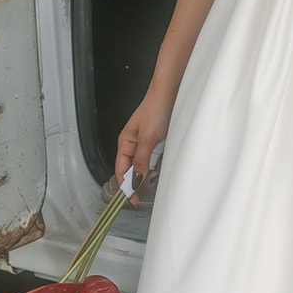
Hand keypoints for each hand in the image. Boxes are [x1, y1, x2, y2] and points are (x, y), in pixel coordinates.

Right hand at [116, 92, 172, 207]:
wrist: (171, 91)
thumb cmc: (156, 107)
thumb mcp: (148, 138)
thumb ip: (141, 161)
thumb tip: (135, 182)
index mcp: (126, 143)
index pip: (121, 172)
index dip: (126, 188)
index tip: (133, 200)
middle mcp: (134, 144)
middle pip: (134, 171)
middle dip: (141, 180)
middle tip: (150, 187)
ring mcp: (146, 142)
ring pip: (146, 165)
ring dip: (151, 172)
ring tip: (158, 173)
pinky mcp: (158, 140)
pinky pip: (156, 158)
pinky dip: (159, 163)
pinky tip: (164, 163)